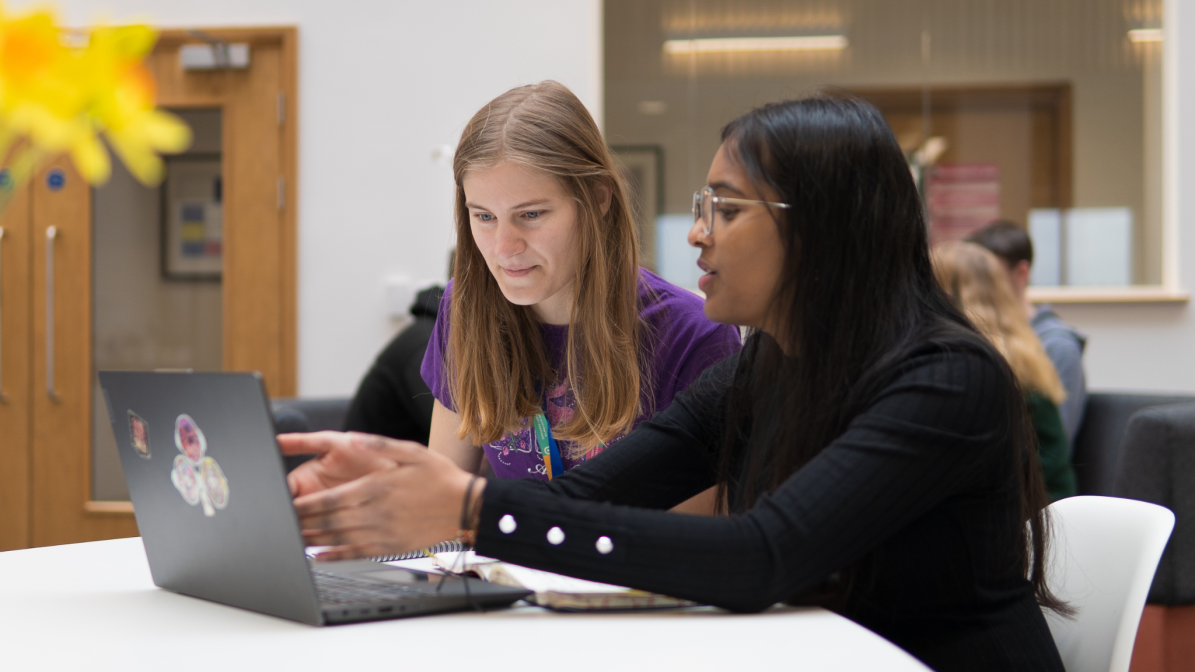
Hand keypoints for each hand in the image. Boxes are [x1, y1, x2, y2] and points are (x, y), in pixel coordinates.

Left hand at [292, 437, 483, 560]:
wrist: (465, 506)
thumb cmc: (439, 477)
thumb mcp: (411, 450)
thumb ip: (378, 444)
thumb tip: (353, 438)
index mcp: (373, 488)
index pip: (326, 500)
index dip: (301, 506)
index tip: (282, 506)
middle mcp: (373, 513)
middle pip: (325, 522)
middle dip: (298, 524)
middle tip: (276, 524)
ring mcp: (380, 532)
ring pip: (335, 540)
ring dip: (310, 540)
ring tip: (288, 539)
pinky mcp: (388, 546)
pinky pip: (354, 554)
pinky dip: (332, 556)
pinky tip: (318, 556)